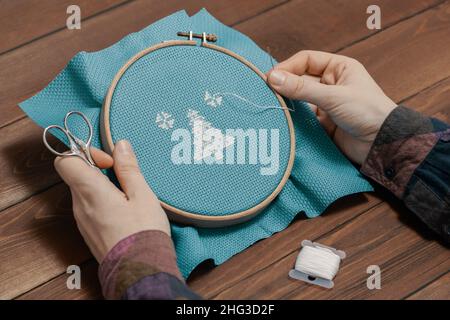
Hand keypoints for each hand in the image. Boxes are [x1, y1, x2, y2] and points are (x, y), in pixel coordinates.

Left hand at [54, 140, 169, 262]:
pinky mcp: (88, 231)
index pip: (66, 160)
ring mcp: (82, 221)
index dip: (85, 152)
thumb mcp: (142, 195)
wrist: (140, 271)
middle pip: (76, 174)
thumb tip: (120, 145)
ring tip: (127, 194)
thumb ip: (128, 168)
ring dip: (101, 184)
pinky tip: (123, 210)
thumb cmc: (143, 232)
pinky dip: (101, 200)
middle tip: (123, 175)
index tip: (109, 160)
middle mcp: (80, 206)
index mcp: (90, 192)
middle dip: (97, 167)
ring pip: (83, 191)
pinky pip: (88, 207)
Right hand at [267, 50, 396, 164]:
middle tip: (266, 93)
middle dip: (284, 86)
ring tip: (273, 109)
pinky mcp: (323, 123)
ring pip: (299, 100)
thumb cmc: (367, 112)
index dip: (287, 67)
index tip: (270, 78)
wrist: (382, 145)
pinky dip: (294, 120)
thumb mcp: (333, 97)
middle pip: (300, 80)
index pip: (306, 60)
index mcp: (338, 68)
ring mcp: (326, 104)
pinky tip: (284, 123)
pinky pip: (303, 118)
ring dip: (288, 105)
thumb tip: (273, 78)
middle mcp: (331, 84)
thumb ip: (302, 88)